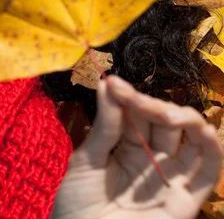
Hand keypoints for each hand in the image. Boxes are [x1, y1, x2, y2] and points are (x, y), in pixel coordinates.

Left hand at [51, 75, 222, 218]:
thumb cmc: (77, 205)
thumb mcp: (86, 161)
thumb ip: (104, 125)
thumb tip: (108, 83)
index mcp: (125, 145)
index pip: (135, 112)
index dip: (128, 96)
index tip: (114, 84)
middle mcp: (152, 158)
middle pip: (162, 121)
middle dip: (149, 104)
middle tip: (130, 97)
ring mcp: (170, 177)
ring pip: (191, 139)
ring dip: (184, 118)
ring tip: (164, 113)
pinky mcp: (186, 200)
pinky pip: (209, 171)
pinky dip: (212, 148)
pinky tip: (203, 130)